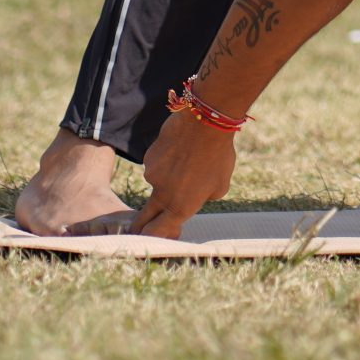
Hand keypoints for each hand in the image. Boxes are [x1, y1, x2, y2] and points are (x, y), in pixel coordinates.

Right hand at [129, 116, 237, 238]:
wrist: (205, 123)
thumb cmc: (218, 155)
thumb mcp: (220, 185)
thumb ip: (204, 197)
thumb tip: (197, 196)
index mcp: (181, 207)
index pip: (156, 232)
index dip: (153, 236)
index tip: (152, 237)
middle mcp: (162, 195)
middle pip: (143, 218)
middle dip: (140, 225)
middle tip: (139, 227)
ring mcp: (152, 176)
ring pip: (156, 182)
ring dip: (166, 178)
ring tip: (188, 160)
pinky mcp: (149, 158)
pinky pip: (156, 164)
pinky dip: (165, 160)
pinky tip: (180, 148)